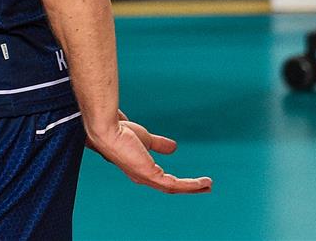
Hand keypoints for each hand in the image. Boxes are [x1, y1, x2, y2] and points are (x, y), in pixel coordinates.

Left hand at [85, 111, 212, 193]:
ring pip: (173, 187)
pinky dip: (190, 185)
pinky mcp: (150, 175)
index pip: (159, 178)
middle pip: (168, 186)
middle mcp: (141, 176)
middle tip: (203, 186)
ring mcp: (145, 177)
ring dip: (192, 187)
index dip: (175, 180)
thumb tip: (174, 147)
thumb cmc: (118, 130)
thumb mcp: (144, 137)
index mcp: (138, 168)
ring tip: (208, 185)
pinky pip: (175, 185)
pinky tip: (203, 182)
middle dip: (187, 187)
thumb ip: (157, 144)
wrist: (107, 128)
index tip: (190, 179)